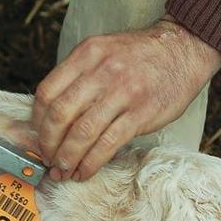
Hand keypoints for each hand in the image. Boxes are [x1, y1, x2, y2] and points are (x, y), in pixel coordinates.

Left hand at [32, 17, 220, 180]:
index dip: (37, 121)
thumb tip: (50, 116)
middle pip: (60, 115)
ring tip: (63, 170)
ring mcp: (122, 92)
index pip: (47, 92)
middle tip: (48, 158)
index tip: (38, 136)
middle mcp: (101, 71)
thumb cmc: (138, 55)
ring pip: (82, 133)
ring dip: (68, 158)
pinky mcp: (141, 114)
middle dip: (49, 144)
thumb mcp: (102, 52)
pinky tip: (84, 171)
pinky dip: (91, 163)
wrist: (183, 48)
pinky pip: (107, 144)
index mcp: (86, 55)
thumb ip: (78, 76)